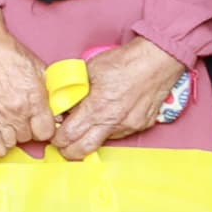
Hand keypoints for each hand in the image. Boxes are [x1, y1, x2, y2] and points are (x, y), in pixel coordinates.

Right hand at [0, 11, 56, 155]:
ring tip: (14, 123)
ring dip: (15, 135)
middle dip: (30, 129)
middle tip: (26, 118)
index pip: (47, 132)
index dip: (46, 128)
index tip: (43, 123)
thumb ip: (52, 93)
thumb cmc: (10, 54)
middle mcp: (18, 110)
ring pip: (13, 142)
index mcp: (35, 99)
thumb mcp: (40, 70)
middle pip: (30, 138)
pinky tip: (2, 136)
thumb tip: (60, 112)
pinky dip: (0, 145)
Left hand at [52, 37, 184, 160]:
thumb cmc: (125, 61)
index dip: (58, 139)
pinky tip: (107, 118)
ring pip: (102, 142)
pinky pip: (119, 134)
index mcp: (96, 108)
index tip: (55, 136)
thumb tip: (63, 101)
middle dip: (69, 151)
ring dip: (91, 138)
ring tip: (86, 127)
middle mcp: (112, 122)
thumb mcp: (89, 71)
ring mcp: (128, 126)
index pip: (68, 135)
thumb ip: (75, 90)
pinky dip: (109, 130)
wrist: (157, 60)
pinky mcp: (140, 125)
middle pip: (83, 150)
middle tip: (64, 145)